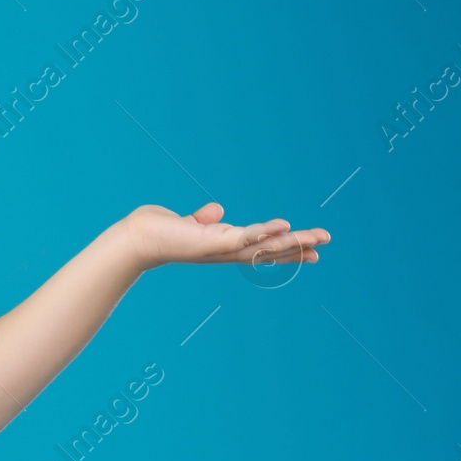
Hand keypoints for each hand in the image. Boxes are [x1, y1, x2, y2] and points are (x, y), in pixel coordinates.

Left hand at [116, 202, 329, 273]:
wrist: (135, 238)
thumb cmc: (157, 231)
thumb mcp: (187, 223)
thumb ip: (203, 219)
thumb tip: (217, 210)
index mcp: (223, 244)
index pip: (260, 247)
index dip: (284, 247)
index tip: (310, 248)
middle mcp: (225, 250)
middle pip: (268, 250)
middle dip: (296, 247)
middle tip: (325, 245)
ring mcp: (220, 248)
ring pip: (264, 246)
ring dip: (291, 242)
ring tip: (319, 238)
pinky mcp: (212, 241)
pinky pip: (244, 237)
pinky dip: (264, 231)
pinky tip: (285, 226)